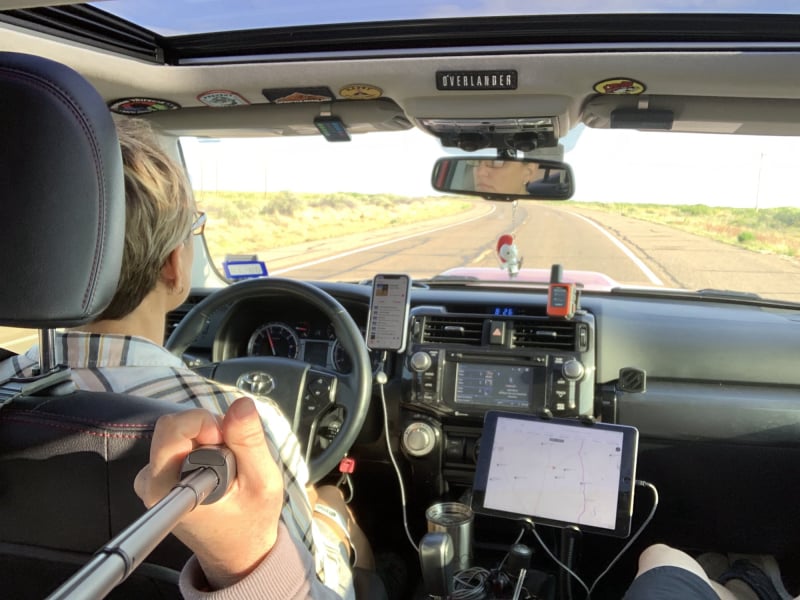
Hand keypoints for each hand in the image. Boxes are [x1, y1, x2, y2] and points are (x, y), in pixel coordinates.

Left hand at [134, 397, 283, 589]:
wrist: (238, 552)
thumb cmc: (251, 522)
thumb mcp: (263, 481)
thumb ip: (249, 442)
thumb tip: (240, 405)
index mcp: (171, 489)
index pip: (173, 430)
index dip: (204, 425)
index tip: (227, 443)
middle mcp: (151, 484)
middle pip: (174, 427)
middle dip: (208, 431)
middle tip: (232, 457)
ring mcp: (152, 481)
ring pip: (177, 432)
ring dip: (206, 440)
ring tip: (226, 467)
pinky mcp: (158, 477)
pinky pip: (177, 442)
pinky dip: (201, 446)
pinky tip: (216, 467)